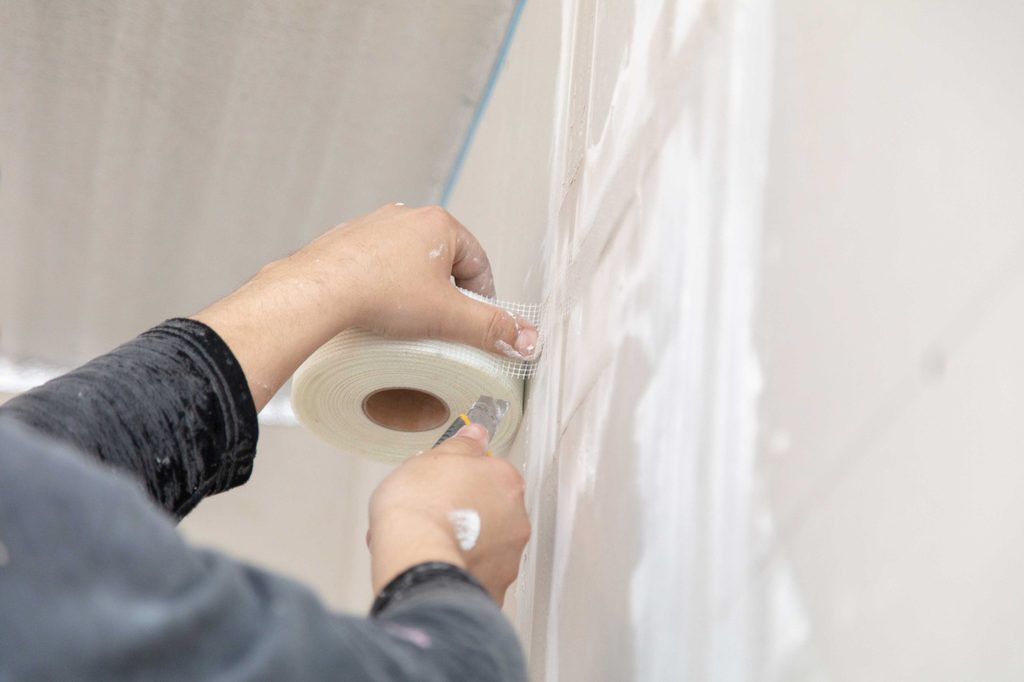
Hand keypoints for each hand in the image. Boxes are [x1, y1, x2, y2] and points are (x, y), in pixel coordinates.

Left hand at [192, 204, 538, 409]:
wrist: (317, 291)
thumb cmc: (378, 295)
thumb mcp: (448, 317)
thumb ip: (491, 329)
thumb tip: (526, 340)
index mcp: (439, 224)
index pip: (479, 264)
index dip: (482, 299)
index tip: (474, 325)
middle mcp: (406, 217)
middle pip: (444, 264)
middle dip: (446, 296)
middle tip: (440, 327)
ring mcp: (373, 227)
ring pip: (409, 265)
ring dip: (414, 291)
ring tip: (406, 323)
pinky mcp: (346, 242)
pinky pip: (377, 267)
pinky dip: (383, 287)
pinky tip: (376, 311)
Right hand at [367, 423, 529, 604]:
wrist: (414, 556)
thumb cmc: (420, 506)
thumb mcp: (434, 458)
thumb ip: (462, 445)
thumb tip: (476, 433)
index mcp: (506, 482)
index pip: (492, 475)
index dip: (463, 480)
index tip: (445, 486)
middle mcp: (516, 519)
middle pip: (493, 511)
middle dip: (468, 514)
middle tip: (436, 515)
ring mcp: (508, 557)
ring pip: (487, 546)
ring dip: (466, 544)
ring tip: (432, 544)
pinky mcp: (494, 588)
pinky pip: (478, 575)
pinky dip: (462, 572)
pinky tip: (437, 566)